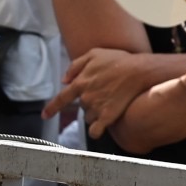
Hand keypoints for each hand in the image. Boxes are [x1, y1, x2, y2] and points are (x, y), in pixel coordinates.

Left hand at [44, 47, 158, 136]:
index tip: (45, 115)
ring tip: (111, 102)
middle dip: (90, 101)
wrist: (139, 71)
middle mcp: (85, 97)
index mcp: (80, 82)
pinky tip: (103, 124)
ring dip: (96, 113)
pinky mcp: (108, 116)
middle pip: (82, 106)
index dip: (52, 108)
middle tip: (105, 92)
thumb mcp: (94, 54)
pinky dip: (97, 130)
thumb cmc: (119, 60)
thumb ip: (75, 66)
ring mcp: (96, 108)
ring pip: (89, 117)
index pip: (61, 98)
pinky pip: (96, 131)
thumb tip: (64, 80)